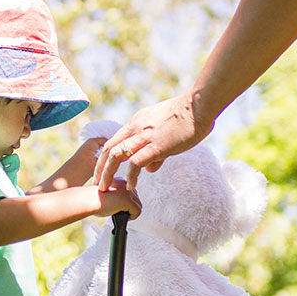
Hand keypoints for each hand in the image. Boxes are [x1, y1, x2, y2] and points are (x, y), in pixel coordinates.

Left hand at [94, 93, 212, 190]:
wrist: (198, 106)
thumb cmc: (187, 119)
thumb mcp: (165, 132)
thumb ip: (156, 152)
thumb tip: (149, 169)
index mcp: (136, 122)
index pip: (114, 141)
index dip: (106, 158)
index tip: (103, 172)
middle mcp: (135, 127)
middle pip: (108, 148)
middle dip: (100, 168)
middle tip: (98, 184)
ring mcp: (144, 136)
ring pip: (116, 155)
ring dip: (107, 174)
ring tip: (105, 188)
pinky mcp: (156, 145)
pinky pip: (136, 163)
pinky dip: (131, 177)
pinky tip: (131, 187)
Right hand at [95, 178, 140, 218]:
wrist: (88, 200)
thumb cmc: (92, 200)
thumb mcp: (106, 194)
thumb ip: (115, 196)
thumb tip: (121, 206)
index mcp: (119, 181)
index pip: (131, 192)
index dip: (127, 202)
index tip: (120, 207)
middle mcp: (125, 184)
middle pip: (136, 198)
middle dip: (130, 207)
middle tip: (121, 213)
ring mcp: (127, 192)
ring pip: (138, 205)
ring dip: (132, 212)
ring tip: (122, 215)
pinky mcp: (128, 201)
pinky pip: (137, 211)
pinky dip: (132, 217)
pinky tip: (123, 217)